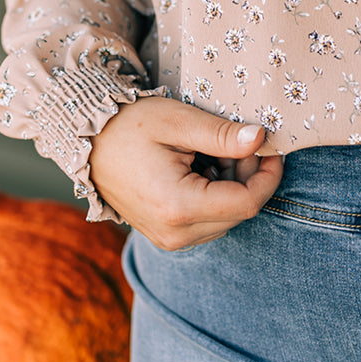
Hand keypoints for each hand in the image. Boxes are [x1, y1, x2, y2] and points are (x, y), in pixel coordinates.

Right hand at [88, 96, 283, 249]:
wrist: (88, 145)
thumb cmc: (130, 126)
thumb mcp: (179, 121)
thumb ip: (222, 135)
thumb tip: (261, 138)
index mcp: (178, 206)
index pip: (247, 203)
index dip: (268, 175)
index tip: (272, 146)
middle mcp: (175, 234)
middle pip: (239, 212)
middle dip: (251, 177)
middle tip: (243, 141)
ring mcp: (170, 240)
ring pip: (226, 218)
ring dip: (234, 185)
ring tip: (217, 150)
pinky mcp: (167, 236)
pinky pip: (208, 221)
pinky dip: (217, 195)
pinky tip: (204, 166)